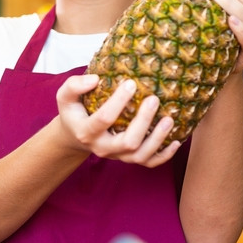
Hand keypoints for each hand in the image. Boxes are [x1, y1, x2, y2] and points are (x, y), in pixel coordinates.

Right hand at [55, 74, 179, 166]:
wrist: (75, 136)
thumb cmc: (74, 112)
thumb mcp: (65, 98)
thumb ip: (74, 86)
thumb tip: (95, 79)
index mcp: (87, 132)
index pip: (104, 119)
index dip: (118, 101)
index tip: (131, 83)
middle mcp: (103, 147)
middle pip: (128, 141)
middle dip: (143, 121)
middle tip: (154, 99)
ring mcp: (117, 156)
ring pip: (140, 155)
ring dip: (158, 138)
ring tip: (169, 119)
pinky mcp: (128, 159)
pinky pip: (149, 163)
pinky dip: (165, 155)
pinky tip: (177, 141)